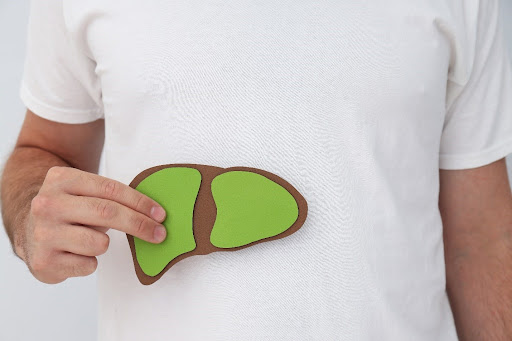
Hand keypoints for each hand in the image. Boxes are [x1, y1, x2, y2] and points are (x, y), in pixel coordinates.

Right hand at [17, 166, 166, 283]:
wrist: (26, 229)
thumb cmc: (69, 209)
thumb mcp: (83, 191)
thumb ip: (111, 196)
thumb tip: (154, 213)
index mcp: (61, 179)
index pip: (110, 189)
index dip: (140, 202)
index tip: (160, 214)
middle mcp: (48, 204)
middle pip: (107, 213)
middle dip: (139, 225)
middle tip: (160, 233)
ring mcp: (43, 233)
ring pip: (99, 243)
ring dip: (104, 244)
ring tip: (90, 239)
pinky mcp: (44, 261)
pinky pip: (88, 265)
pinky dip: (90, 262)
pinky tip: (76, 254)